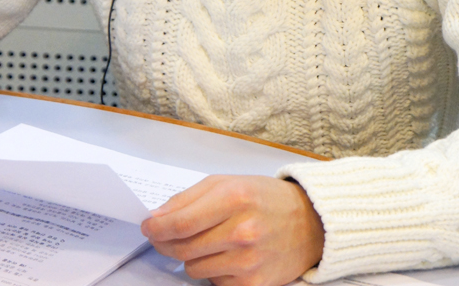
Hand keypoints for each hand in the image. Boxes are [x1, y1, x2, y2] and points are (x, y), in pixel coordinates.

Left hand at [141, 175, 323, 285]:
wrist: (310, 222)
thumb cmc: (264, 198)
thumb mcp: (226, 182)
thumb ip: (188, 198)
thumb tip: (157, 216)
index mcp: (233, 198)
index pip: (180, 222)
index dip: (156, 227)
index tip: (148, 226)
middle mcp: (241, 231)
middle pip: (182, 248)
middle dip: (166, 242)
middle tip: (165, 235)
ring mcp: (248, 261)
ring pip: (194, 268)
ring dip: (192, 256)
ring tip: (209, 240)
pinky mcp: (254, 285)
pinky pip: (214, 282)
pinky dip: (213, 270)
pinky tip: (226, 255)